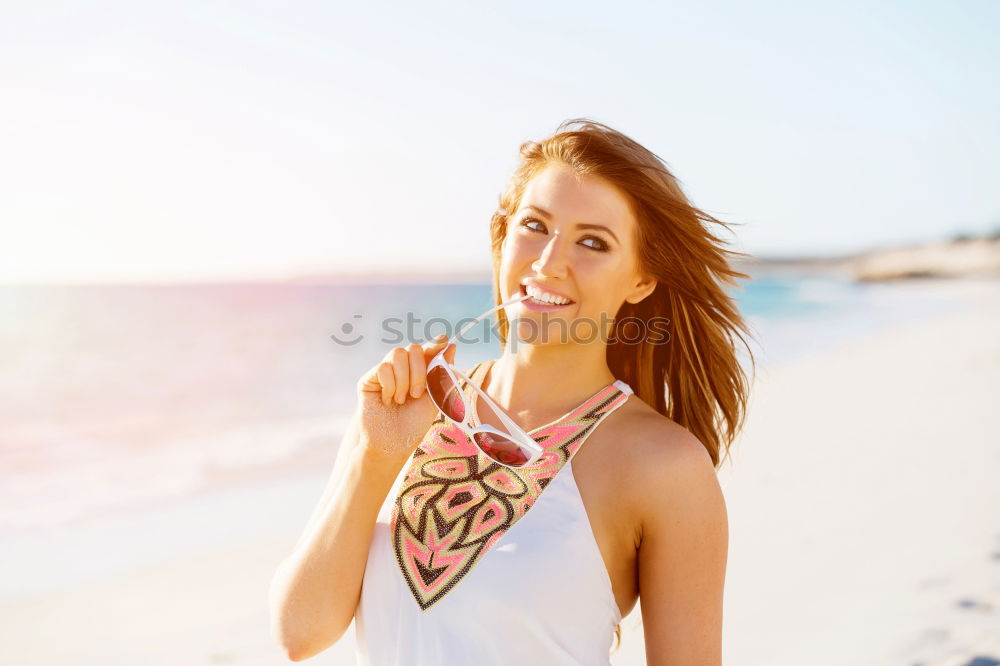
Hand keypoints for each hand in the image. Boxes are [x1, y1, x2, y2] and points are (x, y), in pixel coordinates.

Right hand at [355, 334, 456, 461]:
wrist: (393, 444)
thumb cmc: (414, 424)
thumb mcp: (435, 399)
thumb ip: (442, 373)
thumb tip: (451, 346)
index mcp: (420, 371)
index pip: (427, 349)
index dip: (435, 343)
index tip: (442, 342)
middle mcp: (402, 368)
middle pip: (413, 348)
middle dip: (419, 372)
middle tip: (416, 394)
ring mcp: (384, 372)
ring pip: (397, 354)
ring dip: (404, 380)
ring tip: (402, 400)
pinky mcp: (369, 379)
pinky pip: (383, 368)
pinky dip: (390, 386)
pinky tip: (388, 401)